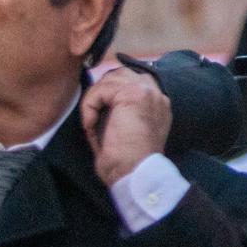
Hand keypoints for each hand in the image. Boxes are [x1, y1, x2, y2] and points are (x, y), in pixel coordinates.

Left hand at [81, 63, 172, 185]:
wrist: (136, 173)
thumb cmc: (128, 162)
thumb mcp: (126, 131)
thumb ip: (119, 111)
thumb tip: (96, 101)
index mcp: (157, 104)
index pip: (132, 80)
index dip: (111, 92)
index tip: (98, 111)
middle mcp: (156, 94)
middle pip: (120, 74)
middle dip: (102, 91)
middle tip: (93, 115)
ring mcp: (147, 91)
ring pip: (109, 79)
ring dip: (95, 99)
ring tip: (92, 122)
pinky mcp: (133, 94)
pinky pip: (100, 90)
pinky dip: (89, 107)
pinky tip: (90, 125)